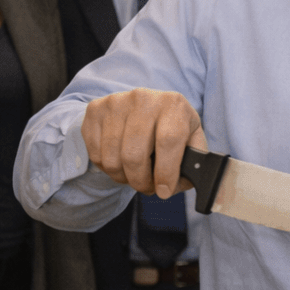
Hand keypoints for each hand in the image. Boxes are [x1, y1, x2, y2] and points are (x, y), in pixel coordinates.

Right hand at [82, 88, 206, 197]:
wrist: (145, 105)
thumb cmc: (171, 127)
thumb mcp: (191, 139)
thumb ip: (193, 162)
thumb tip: (179, 185)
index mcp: (173, 104)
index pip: (168, 141)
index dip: (165, 172)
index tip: (164, 191)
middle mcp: (144, 98)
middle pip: (134, 154)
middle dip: (141, 181)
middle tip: (147, 188)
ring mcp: (116, 102)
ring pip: (112, 158)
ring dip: (123, 178)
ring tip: (134, 176)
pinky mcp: (95, 110)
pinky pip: (96, 154)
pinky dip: (107, 169)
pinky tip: (120, 163)